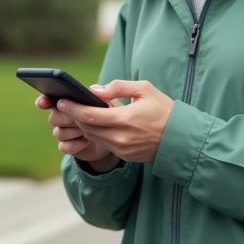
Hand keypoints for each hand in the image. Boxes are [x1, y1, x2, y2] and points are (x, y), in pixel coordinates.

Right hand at [35, 89, 120, 170]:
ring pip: (58, 132)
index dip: (44, 101)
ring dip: (72, 131)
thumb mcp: (112, 101)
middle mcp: (64, 116)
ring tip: (87, 131)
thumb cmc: (112, 114)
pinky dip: (74, 145)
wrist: (116, 137)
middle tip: (80, 119)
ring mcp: (65, 132)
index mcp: (70, 101)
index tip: (42, 103)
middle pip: (53, 117)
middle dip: (67, 118)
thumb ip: (105, 92)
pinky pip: (63, 147)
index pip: (51, 99)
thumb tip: (93, 90)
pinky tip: (85, 142)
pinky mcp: (69, 146)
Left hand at [55, 80, 174, 164]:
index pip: (88, 115)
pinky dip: (95, 134)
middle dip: (74, 116)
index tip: (61, 101)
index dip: (72, 108)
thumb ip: (118, 87)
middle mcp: (120, 137)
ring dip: (83, 125)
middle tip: (65, 105)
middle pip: (86, 127)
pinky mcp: (125, 156)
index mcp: (124, 119)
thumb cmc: (165, 110)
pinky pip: (103, 144)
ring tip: (78, 113)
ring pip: (92, 137)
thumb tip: (95, 90)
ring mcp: (122, 149)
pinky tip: (94, 124)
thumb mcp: (145, 90)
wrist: (182, 139)